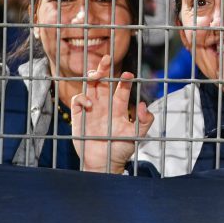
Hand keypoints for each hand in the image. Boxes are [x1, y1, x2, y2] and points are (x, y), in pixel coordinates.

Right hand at [70, 54, 153, 173]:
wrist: (104, 163)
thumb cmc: (121, 150)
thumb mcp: (137, 135)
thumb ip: (145, 121)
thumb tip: (144, 105)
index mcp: (118, 107)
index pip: (121, 88)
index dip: (124, 80)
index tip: (128, 75)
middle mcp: (104, 105)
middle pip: (103, 81)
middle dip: (105, 69)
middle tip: (107, 59)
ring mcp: (91, 109)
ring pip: (90, 86)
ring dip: (92, 77)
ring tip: (96, 74)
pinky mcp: (79, 116)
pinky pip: (78, 100)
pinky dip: (83, 98)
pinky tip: (90, 104)